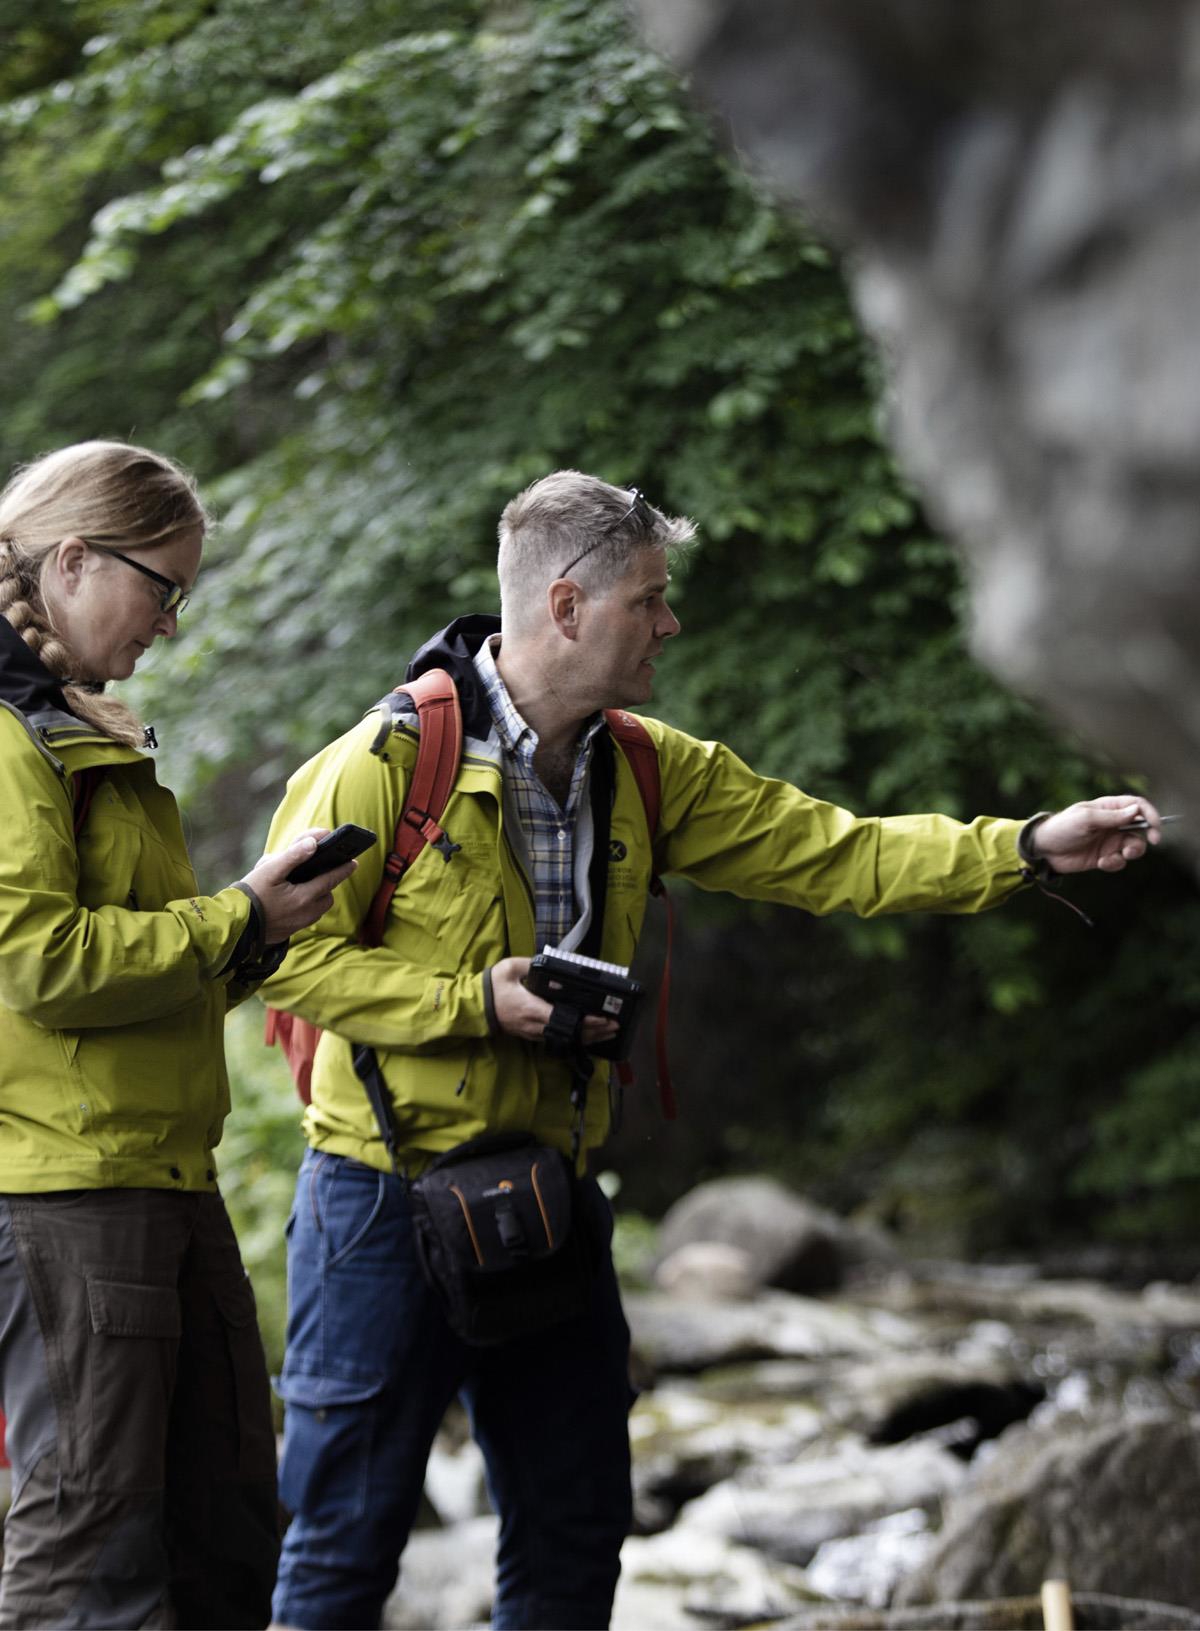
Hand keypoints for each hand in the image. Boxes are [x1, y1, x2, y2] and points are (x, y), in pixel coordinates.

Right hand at [239, 829, 358, 943]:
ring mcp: (299, 924)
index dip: (343, 869)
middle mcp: (306, 913)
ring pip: (318, 906)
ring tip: (302, 882)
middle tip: (319, 870)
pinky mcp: (291, 931)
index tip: (354, 861)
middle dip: (326, 881)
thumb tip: (314, 843)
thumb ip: (293, 855)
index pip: (331, 879)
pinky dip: (305, 904)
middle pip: (326, 894)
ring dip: (316, 894)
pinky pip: (307, 915)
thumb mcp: (269, 870)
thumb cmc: (250, 895)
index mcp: (303, 897)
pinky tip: (291, 897)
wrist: (234, 926)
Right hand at [490, 956, 620, 1047]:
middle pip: (570, 1033)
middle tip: (614, 1026)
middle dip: (595, 1031)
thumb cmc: (493, 987)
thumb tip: (551, 962)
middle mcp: (536, 1025)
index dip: (586, 1021)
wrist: (476, 1007)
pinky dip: (576, 1039)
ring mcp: (534, 1033)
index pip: (565, 1018)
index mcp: (532, 1008)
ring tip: (608, 1033)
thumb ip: (531, 964)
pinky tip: (589, 1036)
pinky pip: (559, 1039)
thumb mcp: (509, 968)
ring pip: (566, 1039)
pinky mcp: (533, 1036)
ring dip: (588, 1037)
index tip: (603, 1018)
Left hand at [1030, 796, 1162, 873]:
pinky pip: (1120, 861)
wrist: (1043, 850)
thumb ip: (1112, 817)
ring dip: (1132, 852)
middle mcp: (1113, 823)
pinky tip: (1101, 863)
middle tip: (1152, 842)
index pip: (1137, 806)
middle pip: (1142, 827)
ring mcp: (1109, 841)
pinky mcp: (1104, 857)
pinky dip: (1115, 863)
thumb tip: (1136, 810)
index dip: (1150, 813)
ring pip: (1134, 846)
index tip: (1155, 826)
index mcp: (1108, 808)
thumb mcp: (1086, 819)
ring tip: (1117, 856)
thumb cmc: (1061, 828)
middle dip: (1149, 835)